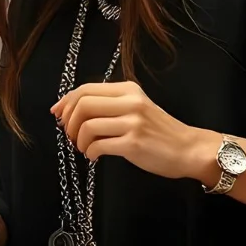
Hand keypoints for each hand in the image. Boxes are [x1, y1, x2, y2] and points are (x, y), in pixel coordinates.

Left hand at [54, 81, 214, 180]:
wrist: (188, 148)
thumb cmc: (159, 131)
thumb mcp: (137, 107)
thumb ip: (110, 104)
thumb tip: (70, 109)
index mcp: (128, 90)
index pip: (85, 89)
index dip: (66, 102)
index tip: (57, 114)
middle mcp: (130, 102)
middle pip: (82, 104)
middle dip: (69, 122)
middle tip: (70, 135)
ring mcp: (132, 122)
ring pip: (87, 125)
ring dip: (78, 140)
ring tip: (84, 148)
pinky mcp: (133, 143)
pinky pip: (98, 146)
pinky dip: (90, 153)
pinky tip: (95, 156)